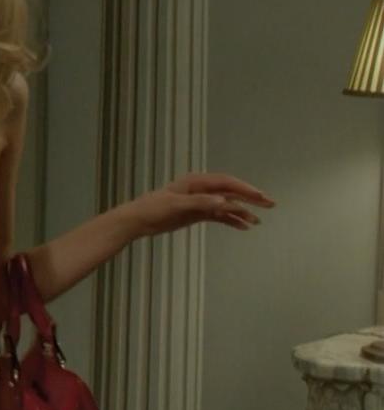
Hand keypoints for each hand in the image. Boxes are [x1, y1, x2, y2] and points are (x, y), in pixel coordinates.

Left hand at [122, 172, 276, 234]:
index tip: (260, 196)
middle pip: (230, 191)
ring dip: (243, 211)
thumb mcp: (176, 205)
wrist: (137, 220)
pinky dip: (231, 220)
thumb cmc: (154, 208)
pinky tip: (244, 227)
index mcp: (195, 183)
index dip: (244, 188)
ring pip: (227, 204)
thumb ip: (200, 203)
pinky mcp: (197, 213)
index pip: (226, 182)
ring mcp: (200, 202)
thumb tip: (224, 201)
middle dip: (250, 197)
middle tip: (270, 204)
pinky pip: (219, 215)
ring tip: (258, 221)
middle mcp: (200, 190)